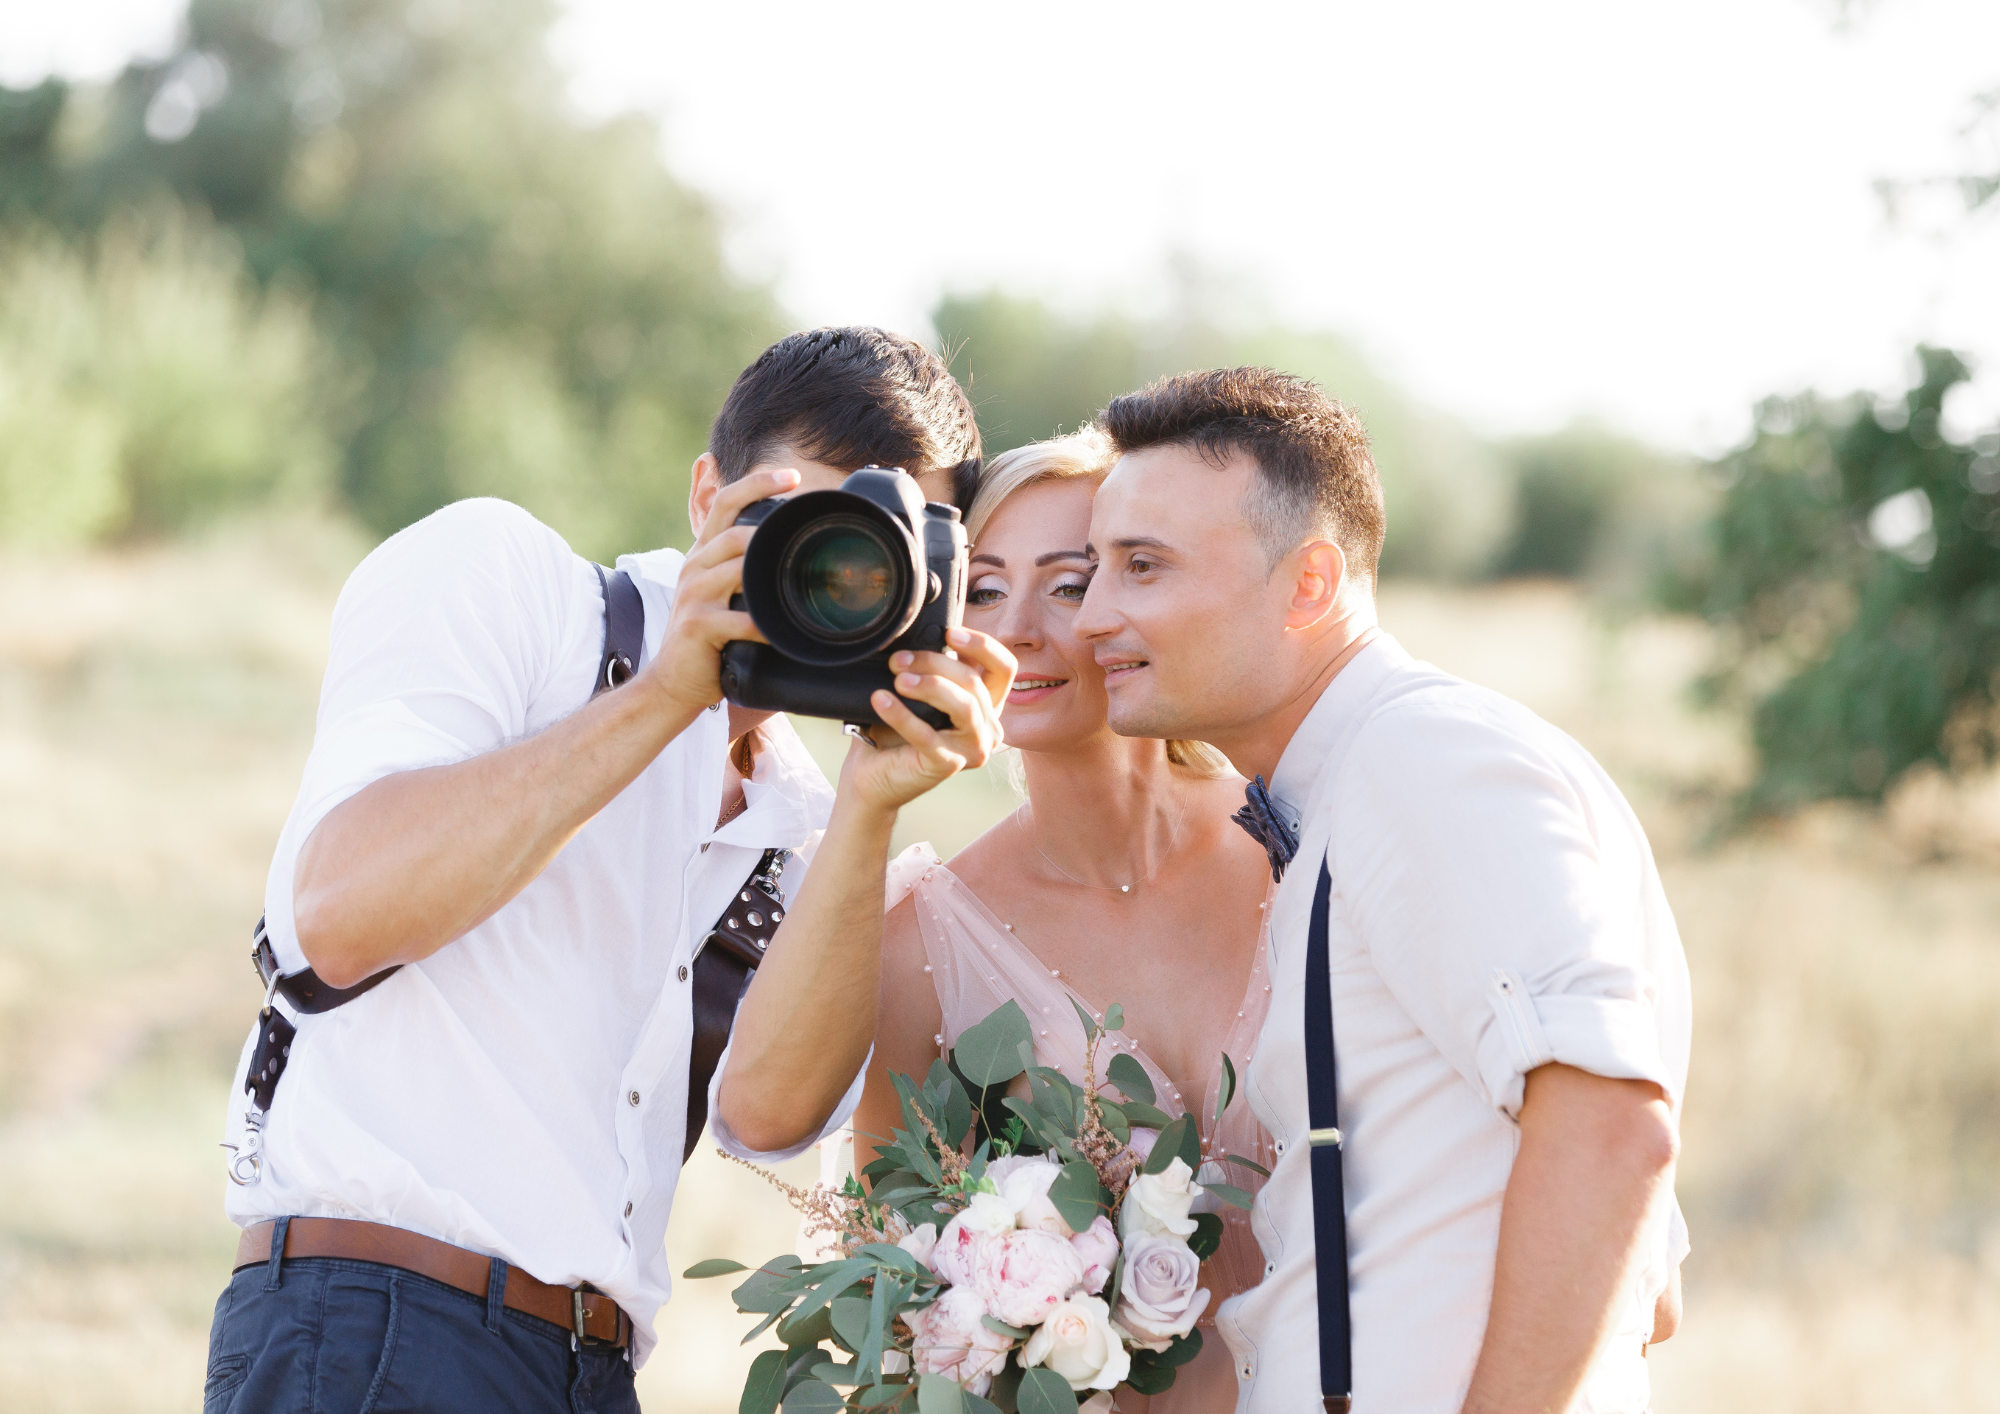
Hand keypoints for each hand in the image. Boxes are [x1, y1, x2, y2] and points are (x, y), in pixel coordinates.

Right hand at [643, 467, 799, 712]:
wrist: (673, 680)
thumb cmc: (706, 637)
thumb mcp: (719, 593)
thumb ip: (743, 569)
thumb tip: (789, 553)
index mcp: (702, 554)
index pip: (725, 502)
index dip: (757, 483)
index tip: (793, 476)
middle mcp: (695, 567)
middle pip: (734, 533)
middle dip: (771, 532)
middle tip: (808, 539)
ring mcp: (694, 595)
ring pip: (738, 569)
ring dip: (772, 575)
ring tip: (803, 583)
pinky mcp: (698, 625)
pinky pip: (741, 620)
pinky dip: (767, 626)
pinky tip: (785, 632)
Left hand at [839, 627, 1014, 813]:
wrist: (871, 773)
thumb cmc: (896, 729)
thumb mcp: (921, 690)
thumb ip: (934, 668)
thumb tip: (925, 634)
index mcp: (987, 705)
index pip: (1004, 668)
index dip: (982, 646)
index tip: (949, 633)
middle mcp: (989, 729)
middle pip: (974, 682)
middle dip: (935, 663)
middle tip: (898, 660)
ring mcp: (973, 750)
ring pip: (965, 706)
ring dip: (930, 686)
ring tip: (898, 680)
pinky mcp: (949, 766)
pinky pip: (928, 736)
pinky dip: (902, 715)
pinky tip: (881, 700)